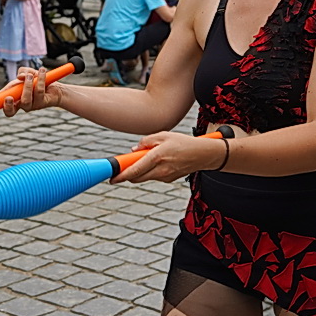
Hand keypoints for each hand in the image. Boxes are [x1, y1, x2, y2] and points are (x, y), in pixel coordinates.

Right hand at [0, 66, 62, 114]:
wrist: (56, 87)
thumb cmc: (39, 81)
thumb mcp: (28, 74)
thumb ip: (23, 72)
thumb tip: (20, 77)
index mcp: (15, 99)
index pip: (5, 107)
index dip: (2, 105)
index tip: (2, 98)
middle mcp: (23, 105)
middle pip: (11, 112)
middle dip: (8, 106)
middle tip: (8, 97)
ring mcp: (33, 105)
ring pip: (26, 100)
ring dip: (26, 86)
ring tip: (30, 76)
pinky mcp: (43, 102)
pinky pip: (39, 91)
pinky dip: (40, 79)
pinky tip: (42, 71)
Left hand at [112, 132, 227, 183]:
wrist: (203, 155)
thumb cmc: (183, 143)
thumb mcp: (163, 135)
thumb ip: (146, 141)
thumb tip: (134, 150)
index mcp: (157, 157)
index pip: (134, 170)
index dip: (121, 175)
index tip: (112, 177)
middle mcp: (160, 170)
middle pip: (136, 178)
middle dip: (127, 175)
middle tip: (122, 168)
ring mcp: (165, 177)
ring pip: (145, 177)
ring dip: (140, 171)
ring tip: (148, 157)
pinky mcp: (169, 180)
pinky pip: (154, 176)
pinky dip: (150, 171)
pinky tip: (159, 161)